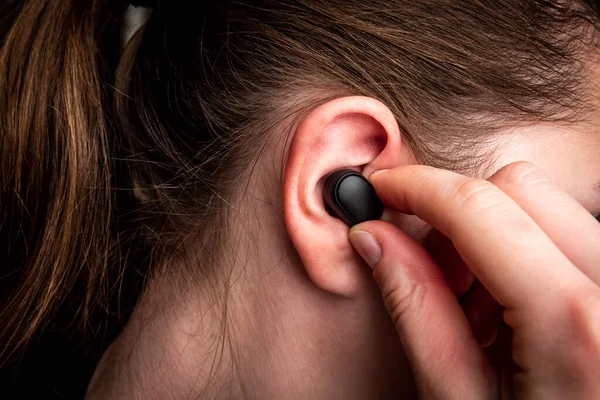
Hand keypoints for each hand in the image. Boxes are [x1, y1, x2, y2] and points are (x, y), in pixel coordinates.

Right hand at [348, 162, 599, 398]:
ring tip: (475, 303)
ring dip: (494, 233)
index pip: (479, 207)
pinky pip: (573, 234)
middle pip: (519, 188)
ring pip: (549, 204)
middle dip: (458, 213)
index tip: (384, 190)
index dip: (418, 188)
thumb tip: (375, 241)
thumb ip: (417, 309)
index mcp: (574, 323)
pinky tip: (510, 308)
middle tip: (432, 270)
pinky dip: (527, 250)